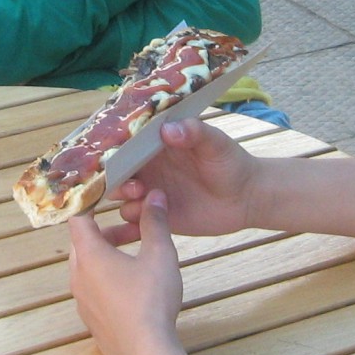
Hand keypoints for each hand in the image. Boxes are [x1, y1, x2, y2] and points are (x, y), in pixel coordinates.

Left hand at [67, 191, 184, 354]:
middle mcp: (78, 276)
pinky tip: (134, 290)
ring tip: (137, 259)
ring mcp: (82, 301)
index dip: (88, 203)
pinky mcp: (91, 321)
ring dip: (108, 257)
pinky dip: (108, 280)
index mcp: (89, 255)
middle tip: (133, 230)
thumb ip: (156, 222)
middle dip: (107, 232)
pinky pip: (94, 291)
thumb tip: (155, 196)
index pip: (78, 218)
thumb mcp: (159, 255)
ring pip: (88, 268)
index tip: (103, 195)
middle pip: (83, 244)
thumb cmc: (151, 301)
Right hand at [109, 117, 259, 239]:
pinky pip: (133, 221)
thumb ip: (194, 132)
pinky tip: (136, 224)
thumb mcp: (215, 142)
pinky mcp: (156, 217)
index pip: (125, 143)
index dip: (113, 147)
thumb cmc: (230, 162)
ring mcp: (150, 193)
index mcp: (155, 146)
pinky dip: (129, 223)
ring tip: (143, 194)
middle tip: (134, 179)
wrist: (245, 197)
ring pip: (120, 195)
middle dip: (114, 175)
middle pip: (115, 171)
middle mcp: (148, 168)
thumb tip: (167, 130)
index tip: (109, 151)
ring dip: (124, 196)